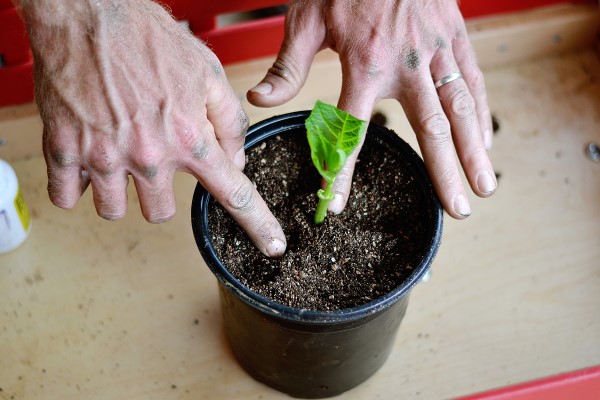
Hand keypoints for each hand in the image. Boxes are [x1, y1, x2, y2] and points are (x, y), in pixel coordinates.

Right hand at [21, 0, 285, 255]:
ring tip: (117, 154)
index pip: (233, 193)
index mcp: (189, 137)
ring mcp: (103, 157)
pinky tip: (86, 158)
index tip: (273, 245)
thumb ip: (229, 121)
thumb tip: (237, 161)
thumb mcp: (206, 72)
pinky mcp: (63, 151)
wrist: (86, 13)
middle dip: (159, 192)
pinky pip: (68, 198)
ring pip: (114, 211)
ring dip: (119, 191)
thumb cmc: (147, 38)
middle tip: (151, 159)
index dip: (258, 224)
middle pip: (160, 213)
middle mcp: (149, 156)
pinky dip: (78, 185)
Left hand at [247, 0, 496, 218]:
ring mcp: (435, 51)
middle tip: (457, 210)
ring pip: (460, 109)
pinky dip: (480, 114)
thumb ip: (287, 66)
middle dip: (443, 172)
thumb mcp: (305, 19)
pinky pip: (472, 81)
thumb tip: (259, 101)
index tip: (337, 204)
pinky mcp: (453, 38)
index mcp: (364, 63)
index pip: (352, 129)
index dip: (343, 171)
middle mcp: (406, 64)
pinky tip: (484, 141)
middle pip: (428, 128)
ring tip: (484, 188)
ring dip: (473, 151)